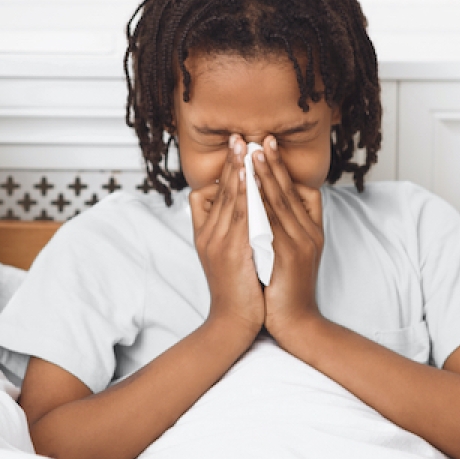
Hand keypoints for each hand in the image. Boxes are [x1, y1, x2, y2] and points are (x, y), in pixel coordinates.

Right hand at [189, 135, 264, 339]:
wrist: (233, 322)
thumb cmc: (238, 291)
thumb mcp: (229, 258)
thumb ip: (231, 233)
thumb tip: (243, 214)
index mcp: (207, 234)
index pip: (210, 193)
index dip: (224, 171)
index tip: (235, 148)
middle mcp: (209, 234)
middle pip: (219, 190)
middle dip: (231, 162)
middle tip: (238, 136)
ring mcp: (218, 242)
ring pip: (229, 199)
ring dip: (238, 170)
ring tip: (245, 147)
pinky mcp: (231, 251)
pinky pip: (240, 216)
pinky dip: (246, 194)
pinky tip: (252, 178)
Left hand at [250, 136, 325, 341]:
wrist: (295, 323)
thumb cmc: (285, 289)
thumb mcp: (287, 254)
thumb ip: (280, 230)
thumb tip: (262, 207)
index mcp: (309, 231)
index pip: (299, 191)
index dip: (284, 168)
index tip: (269, 145)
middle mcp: (308, 233)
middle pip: (290, 190)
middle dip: (274, 163)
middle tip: (261, 138)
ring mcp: (300, 243)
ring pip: (281, 202)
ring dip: (267, 175)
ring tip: (254, 153)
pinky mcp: (288, 256)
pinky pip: (272, 223)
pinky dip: (261, 202)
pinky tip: (249, 188)